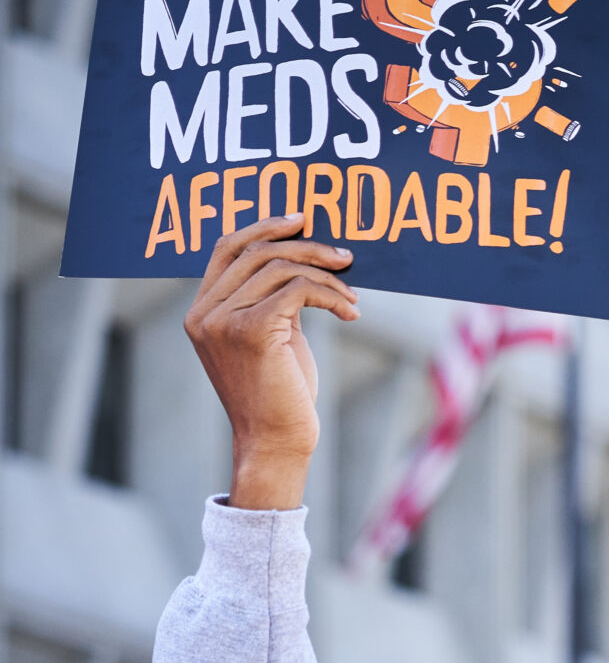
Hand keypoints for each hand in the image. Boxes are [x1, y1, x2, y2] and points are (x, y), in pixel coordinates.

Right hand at [184, 213, 358, 508]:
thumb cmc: (279, 396)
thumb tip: (302, 258)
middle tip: (345, 256)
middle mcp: (204, 312)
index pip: (227, 247)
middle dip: (307, 246)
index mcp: (201, 311)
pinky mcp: (251, 330)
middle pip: (258, 250)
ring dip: (327, 276)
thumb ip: (271, 299)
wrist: (276, 443)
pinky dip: (331, 295)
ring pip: (281, 267)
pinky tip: (350, 312)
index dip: (265, 226)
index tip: (302, 220)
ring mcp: (222, 320)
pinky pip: (297, 289)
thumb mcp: (270, 337)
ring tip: (353, 295)